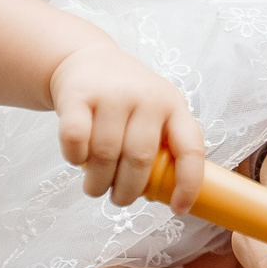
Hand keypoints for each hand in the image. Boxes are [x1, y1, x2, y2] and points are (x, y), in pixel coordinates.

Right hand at [49, 43, 205, 211]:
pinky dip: (75, 159)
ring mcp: (112, 94)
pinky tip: (78, 160)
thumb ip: (163, 145)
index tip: (179, 208)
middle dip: (128, 191)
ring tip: (96, 187)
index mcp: (174, 105)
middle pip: (140, 159)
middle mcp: (147, 97)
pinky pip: (75, 140)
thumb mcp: (156, 111)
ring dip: (98, 182)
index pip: (191, 148)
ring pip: (105, 154)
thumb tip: (167, 196)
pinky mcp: (78, 95)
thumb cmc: (126, 98)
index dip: (188, 183)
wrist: (86, 58)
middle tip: (119, 199)